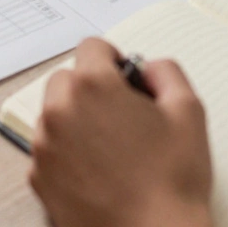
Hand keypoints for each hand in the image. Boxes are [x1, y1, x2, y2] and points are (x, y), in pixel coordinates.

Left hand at [29, 38, 213, 226]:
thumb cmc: (172, 180)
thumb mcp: (188, 111)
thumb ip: (166, 72)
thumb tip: (148, 69)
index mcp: (92, 86)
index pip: (92, 47)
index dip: (114, 60)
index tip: (125, 79)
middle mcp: (59, 112)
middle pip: (66, 79)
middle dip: (90, 89)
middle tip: (121, 114)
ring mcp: (44, 147)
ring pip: (54, 115)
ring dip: (77, 120)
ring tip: (112, 148)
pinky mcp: (38, 179)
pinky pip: (49, 150)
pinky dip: (67, 153)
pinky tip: (98, 172)